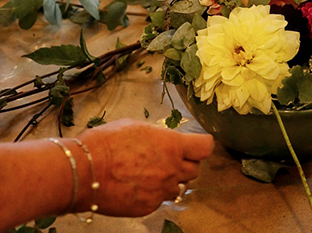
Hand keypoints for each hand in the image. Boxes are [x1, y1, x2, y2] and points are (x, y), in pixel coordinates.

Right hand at [79, 119, 214, 215]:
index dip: (201, 145)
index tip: (195, 145)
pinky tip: (137, 187)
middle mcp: (172, 169)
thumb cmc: (105, 143)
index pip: (205, 147)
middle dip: (186, 164)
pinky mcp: (148, 207)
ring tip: (151, 175)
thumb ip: (157, 136)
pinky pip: (159, 201)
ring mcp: (160, 191)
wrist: (83, 171)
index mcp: (173, 146)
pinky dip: (153, 195)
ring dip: (170, 181)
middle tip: (170, 160)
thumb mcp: (136, 127)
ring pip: (178, 188)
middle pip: (195, 170)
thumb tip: (161, 140)